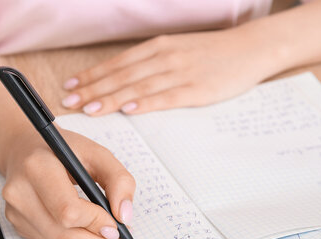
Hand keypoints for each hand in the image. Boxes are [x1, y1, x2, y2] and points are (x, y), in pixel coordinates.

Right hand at [1, 126, 134, 238]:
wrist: (27, 148)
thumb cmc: (64, 150)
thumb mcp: (97, 154)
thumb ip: (119, 180)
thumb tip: (124, 216)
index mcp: (37, 167)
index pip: (68, 210)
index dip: (96, 223)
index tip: (117, 224)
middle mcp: (19, 191)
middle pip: (63, 235)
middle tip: (116, 237)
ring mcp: (14, 210)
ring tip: (103, 231)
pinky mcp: (16, 223)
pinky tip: (82, 227)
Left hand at [61, 30, 274, 115]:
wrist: (251, 48)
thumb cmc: (211, 53)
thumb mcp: (177, 50)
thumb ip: (151, 63)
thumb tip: (122, 82)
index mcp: (158, 47)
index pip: (117, 63)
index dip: (91, 76)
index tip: (70, 87)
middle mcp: (165, 57)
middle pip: (122, 75)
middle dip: (92, 90)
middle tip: (69, 103)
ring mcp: (181, 72)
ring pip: (139, 86)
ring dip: (112, 98)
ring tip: (90, 109)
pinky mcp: (198, 89)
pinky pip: (167, 97)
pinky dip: (146, 103)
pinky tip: (129, 109)